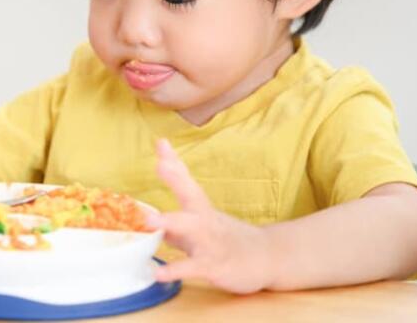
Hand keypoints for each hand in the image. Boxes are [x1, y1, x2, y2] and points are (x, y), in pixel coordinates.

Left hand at [147, 139, 274, 293]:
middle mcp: (206, 220)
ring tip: (147, 221)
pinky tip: (157, 273)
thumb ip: (175, 225)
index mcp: (202, 209)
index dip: (174, 163)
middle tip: (161, 164)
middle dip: (176, 179)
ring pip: (191, 229)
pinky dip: (174, 270)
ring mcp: (210, 241)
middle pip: (192, 195)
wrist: (269, 259)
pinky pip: (192, 267)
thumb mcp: (202, 229)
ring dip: (170, 222)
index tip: (161, 142)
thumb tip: (148, 218)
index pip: (187, 181)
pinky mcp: (213, 265)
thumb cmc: (229, 242)